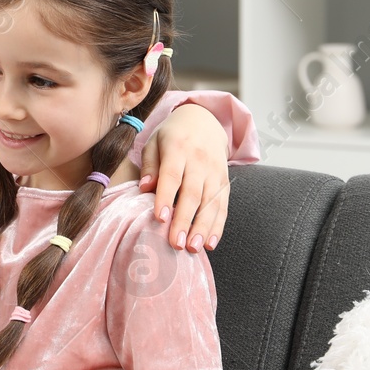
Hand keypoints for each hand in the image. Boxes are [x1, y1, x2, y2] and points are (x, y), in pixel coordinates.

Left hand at [139, 103, 229, 252]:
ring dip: (203, 228)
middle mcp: (200, 161)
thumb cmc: (172, 136)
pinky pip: (223, 206)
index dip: (167, 197)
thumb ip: (149, 165)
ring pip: (211, 203)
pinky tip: (210, 243)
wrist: (205, 121)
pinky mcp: (225, 182)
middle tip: (176, 244)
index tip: (160, 218)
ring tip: (194, 249)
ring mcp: (215, 172)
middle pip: (193, 193)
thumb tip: (144, 189)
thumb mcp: (154, 142)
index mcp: (178, 149)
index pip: (172, 175)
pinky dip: (218, 226)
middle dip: (185, 220)